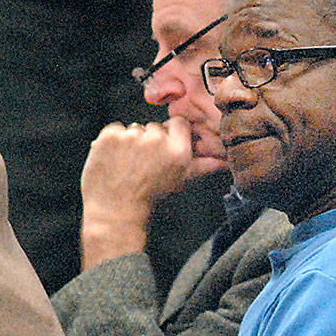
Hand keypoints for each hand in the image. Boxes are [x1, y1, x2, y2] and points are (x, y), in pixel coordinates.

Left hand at [79, 119, 197, 269]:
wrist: (116, 212)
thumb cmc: (150, 198)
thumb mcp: (181, 181)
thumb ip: (204, 166)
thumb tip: (224, 161)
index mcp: (177, 150)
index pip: (178, 123)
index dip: (169, 135)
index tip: (162, 148)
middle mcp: (156, 139)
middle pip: (153, 127)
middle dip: (148, 142)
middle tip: (142, 164)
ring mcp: (131, 136)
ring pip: (133, 129)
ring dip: (129, 142)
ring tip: (127, 165)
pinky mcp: (110, 136)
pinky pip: (114, 129)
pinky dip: (112, 142)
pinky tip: (114, 160)